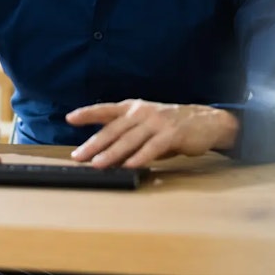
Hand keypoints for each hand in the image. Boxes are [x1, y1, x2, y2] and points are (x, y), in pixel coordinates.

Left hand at [66, 99, 238, 168]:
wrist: (205, 121)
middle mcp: (142, 112)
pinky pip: (152, 148)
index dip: (87, 113)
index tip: (70, 118)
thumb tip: (104, 155)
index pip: (106, 109)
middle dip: (94, 144)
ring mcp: (157, 122)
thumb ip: (127, 137)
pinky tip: (129, 166)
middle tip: (79, 156)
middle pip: (113, 129)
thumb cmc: (170, 126)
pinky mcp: (171, 134)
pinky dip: (139, 157)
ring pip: (129, 139)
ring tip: (98, 164)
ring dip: (112, 154)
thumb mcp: (146, 125)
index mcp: (133, 108)